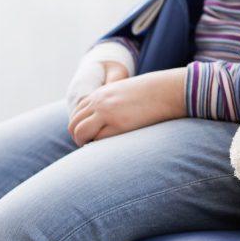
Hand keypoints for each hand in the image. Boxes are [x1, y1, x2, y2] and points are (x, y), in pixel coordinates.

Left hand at [67, 67, 185, 145]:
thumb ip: (113, 103)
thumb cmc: (151, 95)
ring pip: (80, 132)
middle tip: (91, 146)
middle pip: (73, 124)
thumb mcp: (126, 93)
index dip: (81, 127)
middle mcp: (99, 102)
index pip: (77, 113)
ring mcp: (106, 113)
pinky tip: (108, 148)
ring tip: (97, 149)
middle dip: (79, 137)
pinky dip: (98, 146)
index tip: (91, 136)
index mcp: (100, 94)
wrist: (166, 90)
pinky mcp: (118, 124)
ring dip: (84, 143)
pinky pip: (97, 139)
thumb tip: (109, 119)